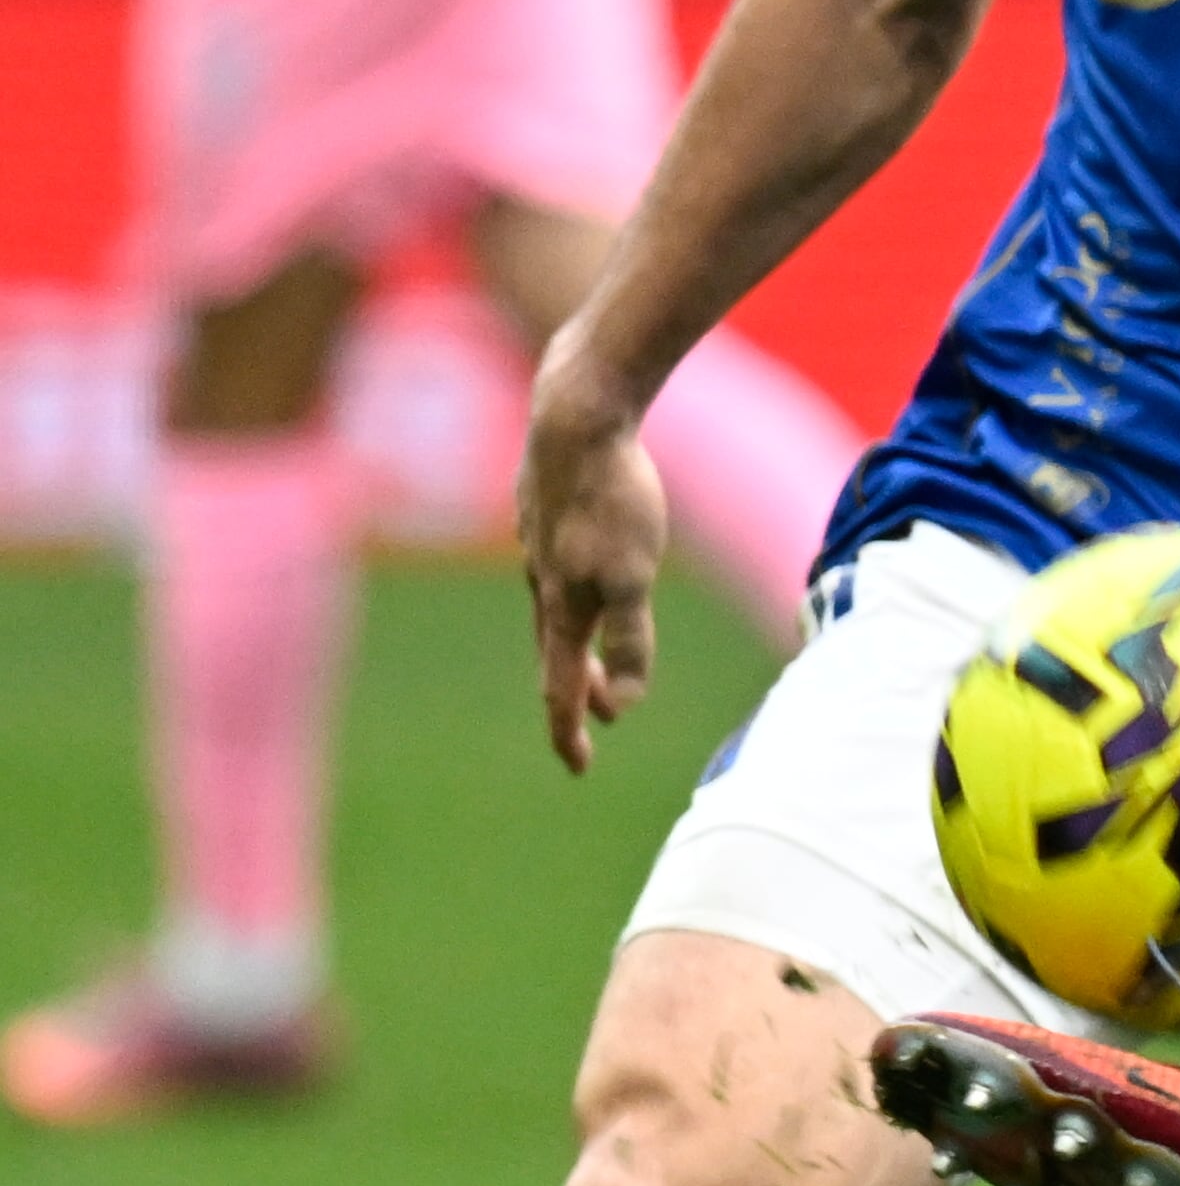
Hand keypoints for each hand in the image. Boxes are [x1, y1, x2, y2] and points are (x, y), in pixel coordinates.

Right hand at [519, 347, 671, 771]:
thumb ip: (631, 638)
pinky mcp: (545, 510)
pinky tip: (583, 577)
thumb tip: (629, 701)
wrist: (576, 418)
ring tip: (598, 659)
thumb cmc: (611, 498)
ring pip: (556, 609)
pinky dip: (574, 594)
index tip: (580, 767)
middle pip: (558, 653)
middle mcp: (542, 581)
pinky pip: (557, 566)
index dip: (571, 730)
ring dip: (578, 643)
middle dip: (578, 693)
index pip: (561, 687)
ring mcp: (539, 544)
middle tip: (597, 724)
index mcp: (562, 605)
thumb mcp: (634, 575)